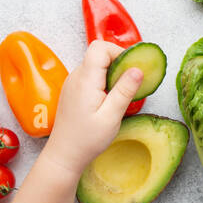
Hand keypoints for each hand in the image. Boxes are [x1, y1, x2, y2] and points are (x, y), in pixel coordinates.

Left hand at [41, 40, 141, 179]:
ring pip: (95, 64)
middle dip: (117, 63)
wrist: (64, 155)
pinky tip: (107, 100)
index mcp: (85, 79)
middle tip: (129, 85)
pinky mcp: (73, 90)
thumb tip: (138, 69)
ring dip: (110, 73)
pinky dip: (103, 81)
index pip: (100, 47)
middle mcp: (75, 76)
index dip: (118, 52)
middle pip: (98, 54)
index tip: (131, 69)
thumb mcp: (112, 117)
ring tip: (118, 96)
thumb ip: (125, 91)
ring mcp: (72, 82)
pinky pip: (90, 75)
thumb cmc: (87, 140)